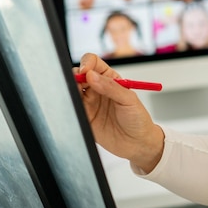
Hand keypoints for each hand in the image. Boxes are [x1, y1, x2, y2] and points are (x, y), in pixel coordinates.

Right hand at [77, 53, 163, 172]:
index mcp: (110, 79)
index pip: (94, 63)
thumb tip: (91, 75)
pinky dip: (69, 104)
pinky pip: (72, 107)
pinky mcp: (84, 117)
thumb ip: (111, 87)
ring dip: (71, 89)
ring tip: (77, 96)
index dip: (87, 63)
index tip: (86, 71)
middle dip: (75, 75)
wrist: (137, 144)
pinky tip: (75, 107)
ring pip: (73, 89)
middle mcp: (97, 89)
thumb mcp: (129, 100)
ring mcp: (89, 103)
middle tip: (78, 83)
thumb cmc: (138, 119)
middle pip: (79, 74)